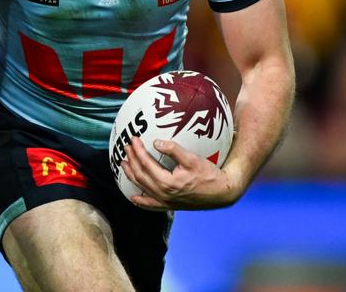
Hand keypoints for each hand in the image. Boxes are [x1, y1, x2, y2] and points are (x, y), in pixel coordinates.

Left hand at [121, 136, 240, 210]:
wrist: (222, 194)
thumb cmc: (209, 175)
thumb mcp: (192, 159)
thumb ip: (173, 149)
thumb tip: (156, 142)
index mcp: (167, 182)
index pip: (146, 163)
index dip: (138, 150)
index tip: (134, 139)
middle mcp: (163, 194)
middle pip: (140, 175)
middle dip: (132, 160)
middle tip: (126, 147)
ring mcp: (166, 201)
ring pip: (143, 188)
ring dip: (131, 175)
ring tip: (124, 164)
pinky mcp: (171, 206)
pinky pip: (152, 205)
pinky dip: (141, 201)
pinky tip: (134, 198)